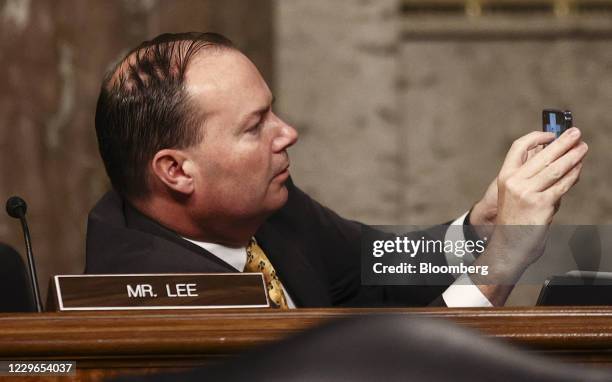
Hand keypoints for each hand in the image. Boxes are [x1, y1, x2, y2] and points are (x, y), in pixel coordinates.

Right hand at [468, 128, 586, 305]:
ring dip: (572, 156)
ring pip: (555, 168)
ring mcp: (527, 193)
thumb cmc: (515, 220)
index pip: (519, 147)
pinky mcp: (541, 204)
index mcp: (505, 177)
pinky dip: (573, 175)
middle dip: (562, 142)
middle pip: (542, 155)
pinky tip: (579, 170)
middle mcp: (514, 182)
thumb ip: (530, 175)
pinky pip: (562, 185)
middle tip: (575, 133)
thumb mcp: (514, 194)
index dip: (536, 137)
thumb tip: (552, 155)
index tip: (550, 134)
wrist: (509, 245)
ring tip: (582, 148)